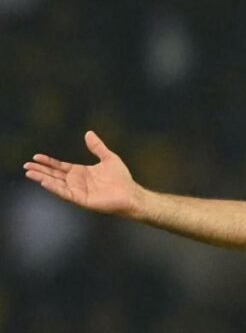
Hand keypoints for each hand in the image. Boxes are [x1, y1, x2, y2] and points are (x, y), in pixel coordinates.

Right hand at [23, 131, 142, 216]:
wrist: (131, 193)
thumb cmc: (122, 178)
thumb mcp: (108, 158)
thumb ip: (97, 147)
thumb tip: (89, 133)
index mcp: (81, 173)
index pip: (60, 166)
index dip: (48, 162)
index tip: (36, 157)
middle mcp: (77, 182)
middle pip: (54, 175)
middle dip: (40, 170)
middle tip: (25, 166)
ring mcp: (78, 191)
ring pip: (57, 184)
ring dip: (43, 178)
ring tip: (30, 173)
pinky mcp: (82, 200)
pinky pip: (65, 193)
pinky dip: (55, 188)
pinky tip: (45, 181)